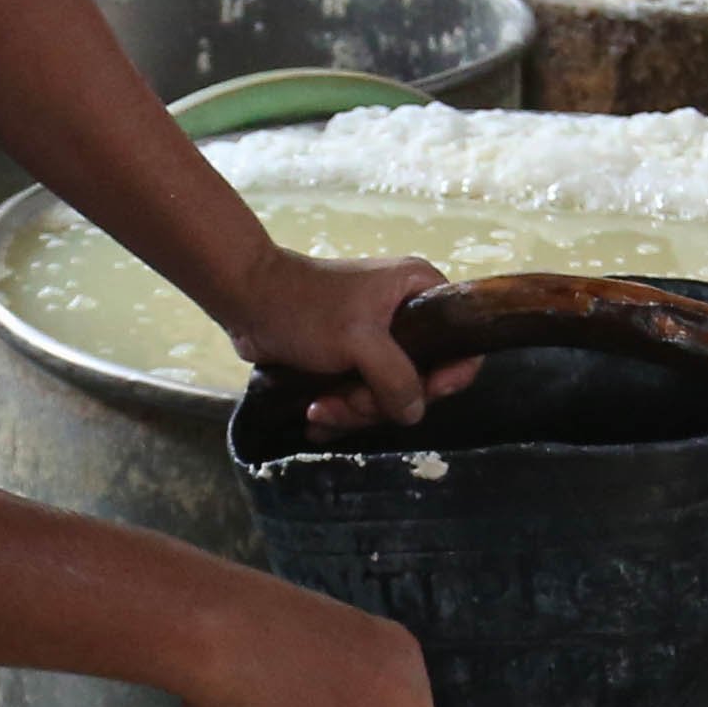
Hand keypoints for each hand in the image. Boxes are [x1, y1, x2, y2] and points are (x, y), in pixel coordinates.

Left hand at [213, 246, 476, 432]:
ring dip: (353, 411)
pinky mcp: (352, 360)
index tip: (422, 396)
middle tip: (349, 401)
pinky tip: (315, 415)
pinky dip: (340, 410)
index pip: (461, 344)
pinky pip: (362, 396)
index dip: (447, 377)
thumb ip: (396, 378)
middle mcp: (406, 315)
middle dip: (380, 402)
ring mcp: (379, 340)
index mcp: (419, 291)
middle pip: (420, 381)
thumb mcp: (358, 340)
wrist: (247, 300)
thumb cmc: (304, 307)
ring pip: (388, 396)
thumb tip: (415, 412)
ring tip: (318, 409)